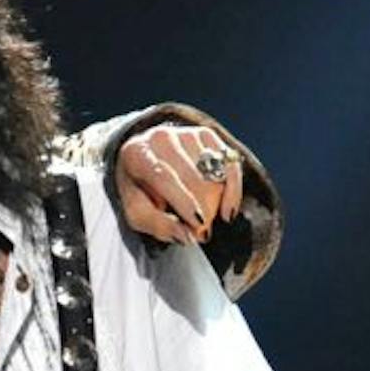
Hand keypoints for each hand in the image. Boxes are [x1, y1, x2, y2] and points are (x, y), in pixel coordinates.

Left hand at [114, 123, 244, 245]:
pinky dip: (233, 189)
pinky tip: (228, 210)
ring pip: (213, 171)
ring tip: (207, 221)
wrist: (142, 162)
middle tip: (201, 234)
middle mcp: (161, 137)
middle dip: (203, 209)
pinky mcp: (206, 135)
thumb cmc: (140, 193)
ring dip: (215, 202)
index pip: (164, 176)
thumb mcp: (137, 214)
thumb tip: (187, 237)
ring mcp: (185, 133)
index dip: (183, 201)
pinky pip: (229, 163)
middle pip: (193, 175)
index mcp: (136, 154)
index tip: (198, 225)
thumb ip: (158, 225)